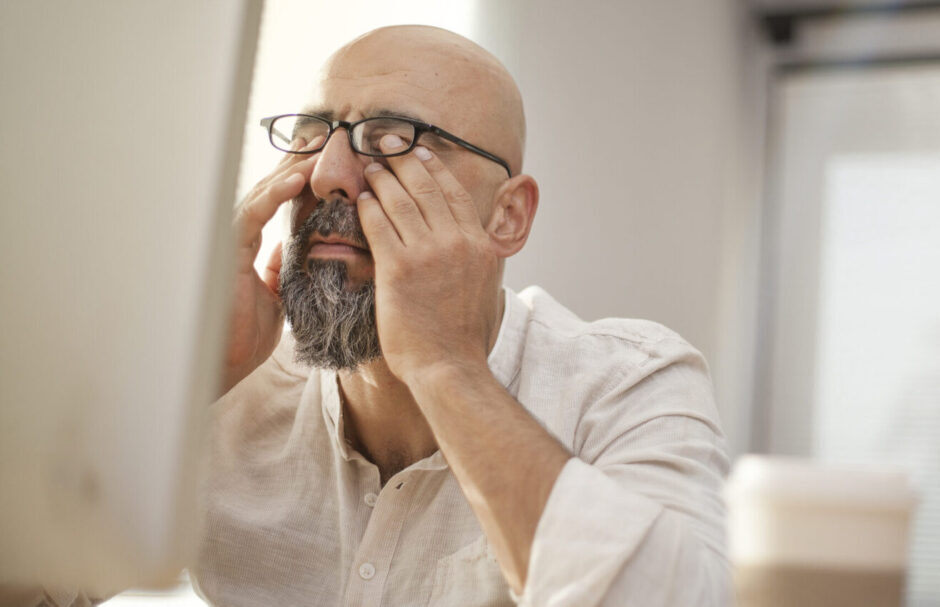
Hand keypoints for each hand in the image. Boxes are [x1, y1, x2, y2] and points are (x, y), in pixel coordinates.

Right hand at [220, 150, 316, 394]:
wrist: (225, 363)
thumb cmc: (245, 334)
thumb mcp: (275, 296)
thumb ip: (278, 269)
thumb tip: (287, 248)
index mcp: (250, 244)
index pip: (276, 202)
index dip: (298, 179)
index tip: (326, 160)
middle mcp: (237, 236)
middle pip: (269, 189)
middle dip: (297, 163)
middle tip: (326, 140)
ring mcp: (229, 240)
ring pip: (261, 193)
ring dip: (291, 170)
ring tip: (319, 150)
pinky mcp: (226, 249)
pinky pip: (253, 213)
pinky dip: (275, 194)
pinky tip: (297, 178)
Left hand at [356, 137, 500, 385]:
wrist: (450, 366)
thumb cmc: (462, 336)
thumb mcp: (484, 287)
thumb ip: (475, 258)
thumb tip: (470, 244)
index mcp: (478, 245)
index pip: (454, 193)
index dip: (434, 168)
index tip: (419, 152)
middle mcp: (456, 242)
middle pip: (426, 188)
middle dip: (404, 160)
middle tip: (388, 142)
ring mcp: (428, 254)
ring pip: (401, 201)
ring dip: (382, 179)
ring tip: (369, 166)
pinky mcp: (398, 269)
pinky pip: (378, 226)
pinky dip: (368, 208)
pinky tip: (360, 199)